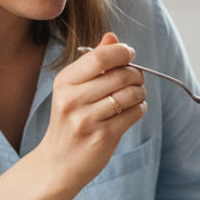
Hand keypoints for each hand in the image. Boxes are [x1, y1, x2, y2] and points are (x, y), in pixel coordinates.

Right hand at [34, 32, 146, 190]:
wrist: (59, 162)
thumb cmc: (70, 120)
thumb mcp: (74, 89)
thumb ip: (93, 62)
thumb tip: (112, 37)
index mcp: (65, 82)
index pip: (99, 57)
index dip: (121, 52)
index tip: (130, 55)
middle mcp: (72, 99)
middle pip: (119, 75)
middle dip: (136, 74)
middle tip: (137, 79)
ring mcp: (87, 120)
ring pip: (129, 94)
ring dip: (140, 92)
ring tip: (136, 95)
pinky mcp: (102, 137)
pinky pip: (133, 114)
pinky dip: (140, 108)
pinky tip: (134, 110)